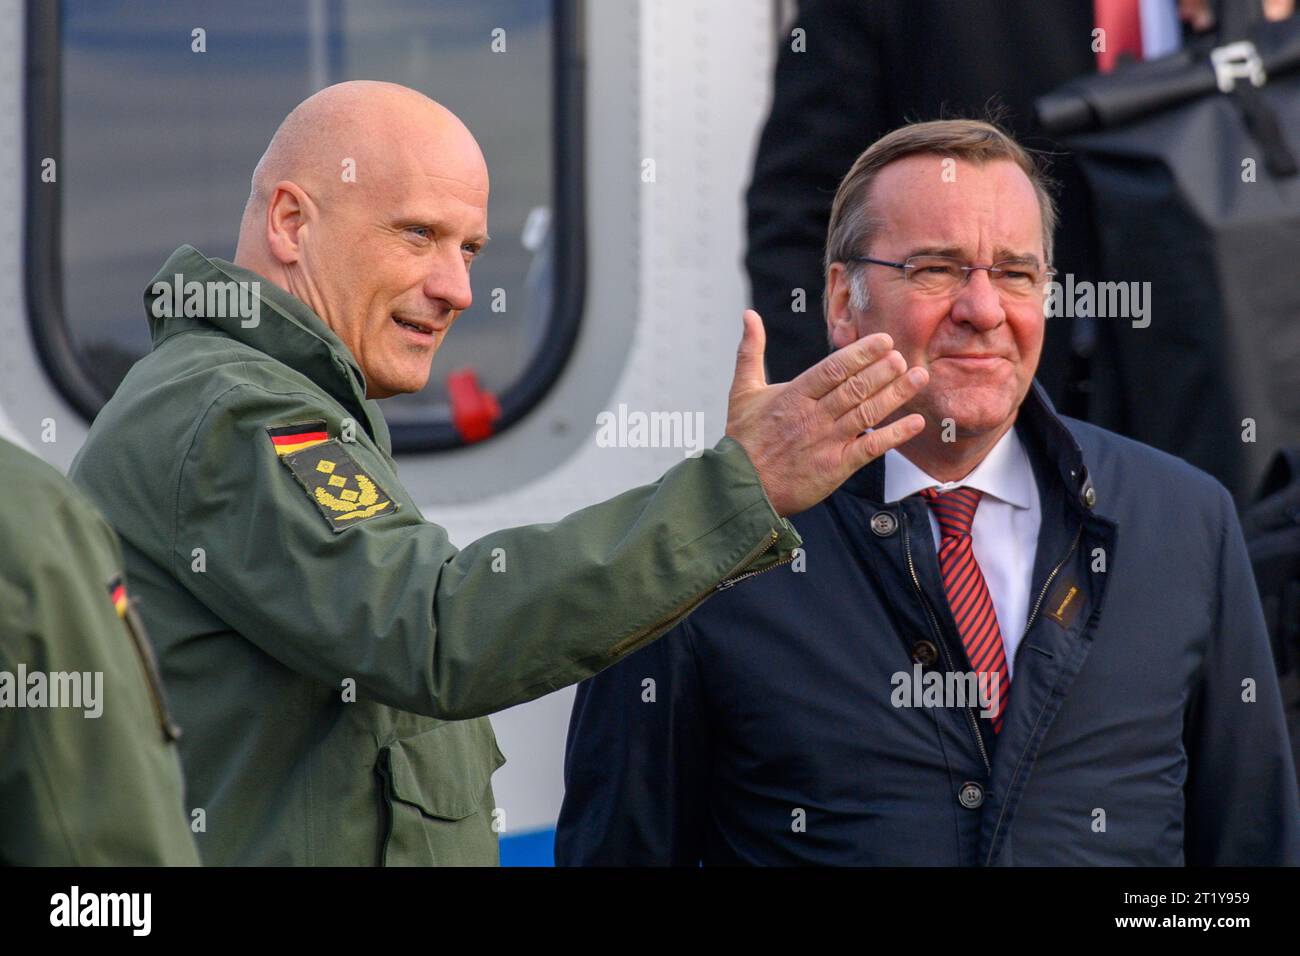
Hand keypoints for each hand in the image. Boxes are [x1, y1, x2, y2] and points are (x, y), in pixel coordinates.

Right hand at [725, 309, 927, 516]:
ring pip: (866, 412)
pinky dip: (895, 435)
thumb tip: (749, 315)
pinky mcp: (835, 467)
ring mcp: (826, 442)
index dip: (862, 353)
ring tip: (918, 377)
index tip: (884, 341)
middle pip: (855, 388)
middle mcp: (812, 416)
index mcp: (794, 395)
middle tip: (903, 357)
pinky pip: (870, 447)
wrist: (742, 488)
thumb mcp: (742, 391)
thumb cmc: (743, 439)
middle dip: (883, 371)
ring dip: (896, 394)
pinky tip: (916, 422)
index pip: (833, 368)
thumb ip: (750, 351)